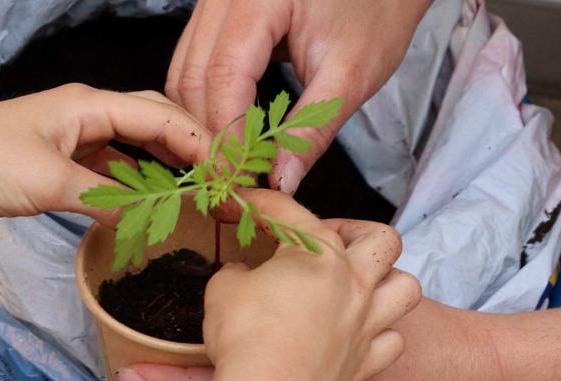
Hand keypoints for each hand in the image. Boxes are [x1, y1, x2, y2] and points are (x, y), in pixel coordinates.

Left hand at [0, 85, 210, 229]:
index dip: (202, 143)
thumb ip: (107, 199)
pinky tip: (144, 210)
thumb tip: (152, 216)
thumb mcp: (50, 182)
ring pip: (130, 151)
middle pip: (153, 124)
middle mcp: (85, 117)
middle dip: (189, 149)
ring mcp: (68, 142)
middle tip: (220, 184)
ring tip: (193, 197)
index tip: (231, 175)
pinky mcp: (51, 169)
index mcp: (89, 105)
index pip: (163, 117)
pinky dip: (129, 190)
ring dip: (161, 171)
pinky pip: (105, 175)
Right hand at [166, 0, 430, 192]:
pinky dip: (204, 103)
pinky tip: (227, 133)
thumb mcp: (351, 75)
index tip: (238, 180)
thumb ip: (311, 130)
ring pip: (184, 73)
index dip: (226, 134)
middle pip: (193, 76)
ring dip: (201, 123)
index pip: (224, 76)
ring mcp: (214, 3)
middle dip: (209, 134)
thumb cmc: (376, 12)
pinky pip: (193, 63)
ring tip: (231, 164)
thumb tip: (280, 182)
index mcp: (258, 0)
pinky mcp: (216, 15)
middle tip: (234, 182)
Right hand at [202, 196, 420, 380]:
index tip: (246, 202)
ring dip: (389, 281)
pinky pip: (392, 342)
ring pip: (406, 288)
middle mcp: (354, 283)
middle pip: (382, 239)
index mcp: (318, 254)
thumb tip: (242, 275)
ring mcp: (366, 323)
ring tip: (363, 285)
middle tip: (331, 241)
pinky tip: (361, 335)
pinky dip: (381, 335)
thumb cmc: (246, 336)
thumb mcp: (223, 290)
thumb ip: (237, 275)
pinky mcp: (366, 363)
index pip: (292, 214)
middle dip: (359, 232)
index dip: (264, 203)